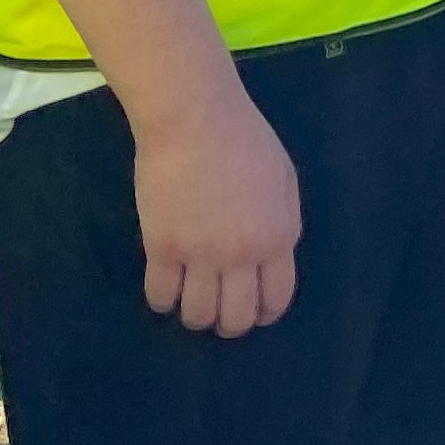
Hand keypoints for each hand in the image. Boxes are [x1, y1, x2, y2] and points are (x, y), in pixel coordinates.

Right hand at [133, 88, 302, 337]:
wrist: (195, 120)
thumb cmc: (245, 141)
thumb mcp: (284, 181)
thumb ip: (282, 223)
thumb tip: (274, 254)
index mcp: (277, 237)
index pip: (276, 299)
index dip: (265, 314)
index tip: (254, 312)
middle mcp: (241, 255)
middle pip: (237, 318)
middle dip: (231, 324)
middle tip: (221, 313)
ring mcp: (200, 254)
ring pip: (197, 315)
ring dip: (196, 316)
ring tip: (192, 302)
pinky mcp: (161, 247)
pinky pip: (160, 296)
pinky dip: (163, 301)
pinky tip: (166, 289)